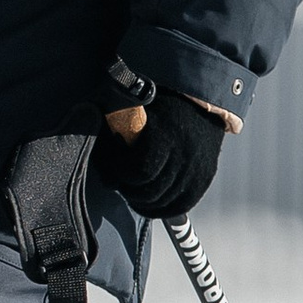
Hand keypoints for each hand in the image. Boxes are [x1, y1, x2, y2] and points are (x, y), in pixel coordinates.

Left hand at [100, 88, 227, 219]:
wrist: (198, 94)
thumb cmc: (157, 97)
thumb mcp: (129, 101)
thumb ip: (112, 127)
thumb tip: (97, 154)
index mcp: (167, 134)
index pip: (140, 171)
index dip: (118, 171)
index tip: (109, 162)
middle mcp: (185, 155)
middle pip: (150, 192)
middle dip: (127, 187)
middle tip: (118, 177)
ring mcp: (198, 169)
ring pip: (163, 203)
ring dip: (141, 200)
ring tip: (131, 186)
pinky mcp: (204, 177)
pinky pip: (181, 206)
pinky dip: (161, 208)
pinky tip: (147, 201)